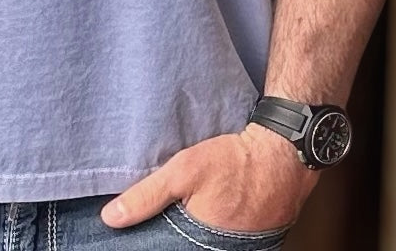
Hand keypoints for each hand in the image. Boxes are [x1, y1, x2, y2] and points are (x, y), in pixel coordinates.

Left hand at [100, 124, 315, 231]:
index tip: (143, 236)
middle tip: (170, 218)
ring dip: (194, 234)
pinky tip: (208, 213)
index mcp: (204, 248)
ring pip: (207, 244)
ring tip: (190, 213)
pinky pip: (226, 239)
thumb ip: (147, 196)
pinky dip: (213, 230)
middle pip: (187, 246)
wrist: (284, 154)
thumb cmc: (235, 162)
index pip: (169, 249)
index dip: (155, 243)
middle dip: (173, 237)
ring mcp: (243, 249)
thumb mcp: (184, 172)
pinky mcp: (255, 239)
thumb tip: (111, 218)